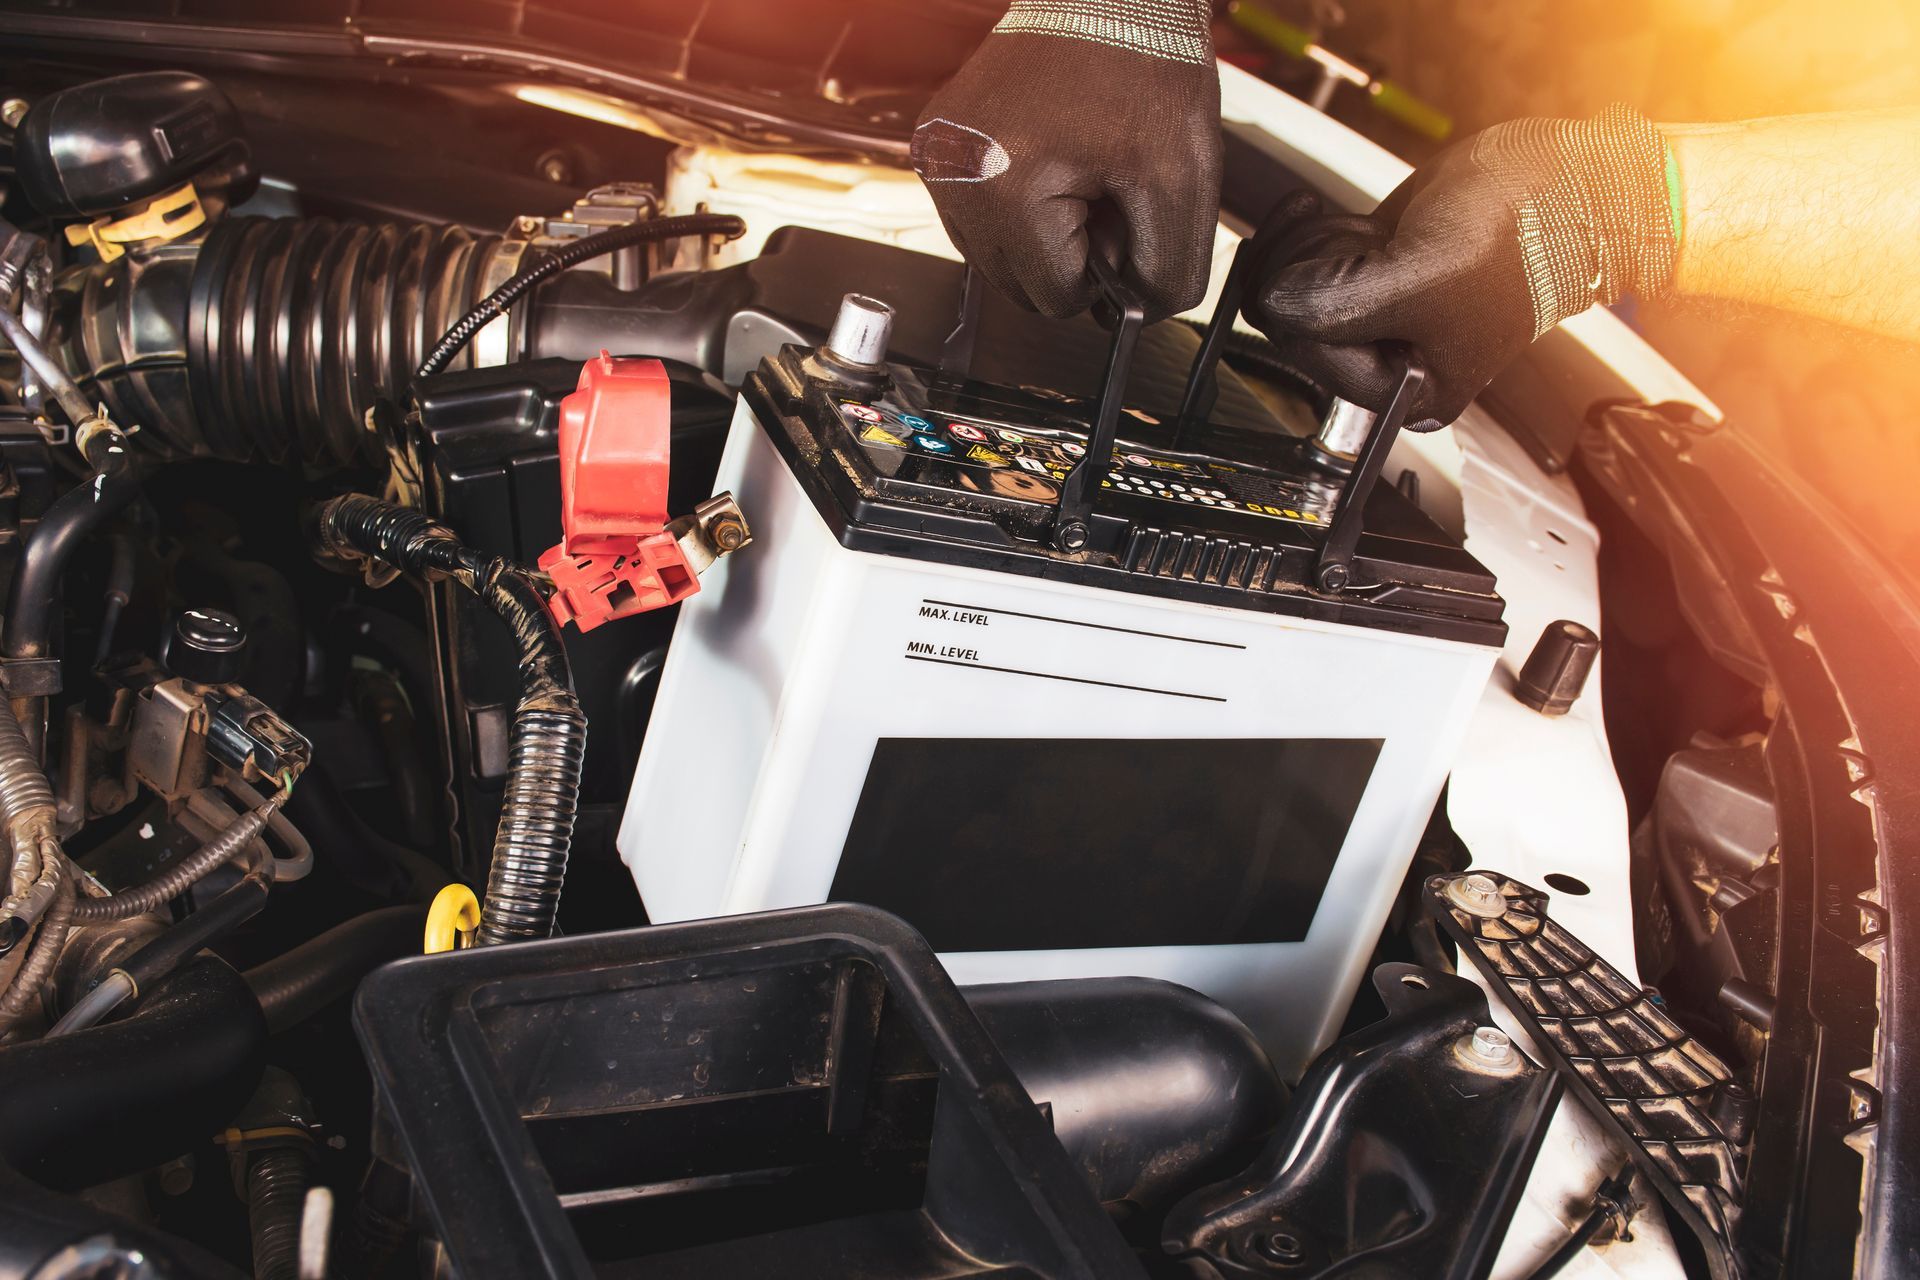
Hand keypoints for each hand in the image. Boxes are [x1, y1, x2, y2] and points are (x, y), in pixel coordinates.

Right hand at [912, 0, 1220, 322]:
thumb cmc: (1142, 62)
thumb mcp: (1181, 177)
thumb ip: (1169, 267)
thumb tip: (1141, 316)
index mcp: (1005, 192)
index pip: (1056, 297)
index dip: (1105, 264)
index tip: (1121, 208)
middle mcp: (954, 177)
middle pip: (1020, 284)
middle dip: (1071, 249)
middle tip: (1105, 186)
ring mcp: (939, 157)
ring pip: (998, 256)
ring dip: (1045, 230)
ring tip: (1079, 166)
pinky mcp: (938, 142)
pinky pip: (980, 215)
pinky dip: (1019, 203)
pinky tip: (1051, 157)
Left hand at [1245, 106, 1678, 425]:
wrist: (1565, 183)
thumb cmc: (1521, 235)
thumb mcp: (1416, 278)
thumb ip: (1333, 305)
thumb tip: (1272, 303)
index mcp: (1406, 392)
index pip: (1304, 351)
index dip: (1306, 298)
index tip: (1348, 260)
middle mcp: (1386, 361)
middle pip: (1289, 319)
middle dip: (1312, 267)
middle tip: (1369, 244)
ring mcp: (1375, 314)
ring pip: (1292, 283)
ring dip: (1321, 244)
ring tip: (1379, 235)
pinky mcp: (1372, 271)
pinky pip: (1310, 257)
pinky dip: (1324, 230)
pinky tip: (1364, 223)